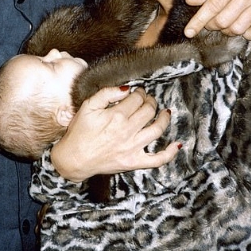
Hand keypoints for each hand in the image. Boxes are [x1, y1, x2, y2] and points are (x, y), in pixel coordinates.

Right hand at [50, 87, 179, 182]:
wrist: (73, 159)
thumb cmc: (79, 131)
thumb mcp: (88, 106)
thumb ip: (106, 93)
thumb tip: (126, 88)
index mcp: (116, 115)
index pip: (136, 98)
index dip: (140, 92)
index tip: (138, 92)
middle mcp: (127, 130)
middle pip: (148, 110)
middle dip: (151, 101)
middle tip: (148, 99)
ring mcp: (133, 148)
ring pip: (157, 130)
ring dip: (164, 118)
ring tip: (164, 112)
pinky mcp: (134, 162)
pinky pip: (157, 160)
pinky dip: (170, 153)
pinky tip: (177, 144)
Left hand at [185, 0, 250, 39]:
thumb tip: (190, 1)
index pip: (213, 6)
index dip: (198, 21)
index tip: (188, 32)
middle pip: (224, 21)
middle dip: (211, 25)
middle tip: (210, 21)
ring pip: (239, 29)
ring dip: (227, 31)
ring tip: (225, 22)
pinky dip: (247, 34)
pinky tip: (243, 26)